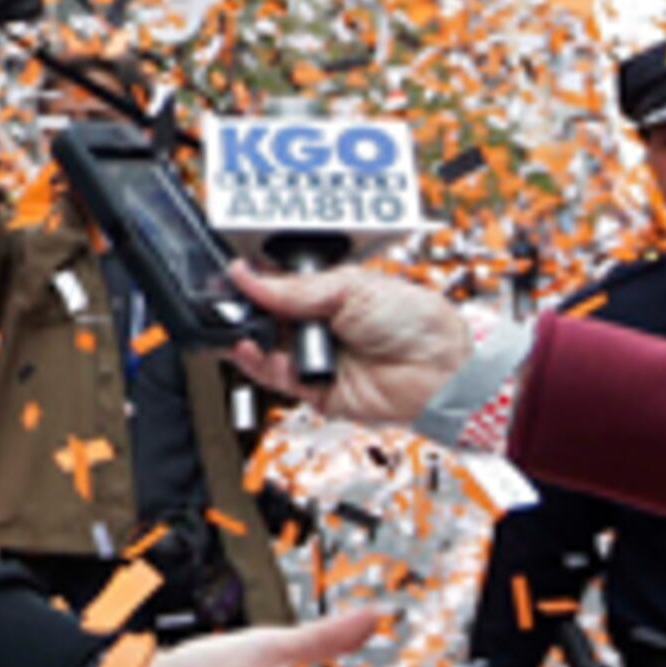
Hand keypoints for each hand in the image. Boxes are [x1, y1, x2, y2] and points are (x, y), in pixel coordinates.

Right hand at [225, 260, 477, 427]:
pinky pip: (272, 376)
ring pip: (263, 347)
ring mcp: (314, 358)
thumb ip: (295, 288)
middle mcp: (318, 326)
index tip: (233, 276)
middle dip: (245, 309)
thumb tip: (249, 276)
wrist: (438, 370)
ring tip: (238, 324)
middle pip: (266, 316)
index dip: (255, 281)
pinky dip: (254, 362)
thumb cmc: (415, 323)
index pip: (278, 286)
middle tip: (227, 300)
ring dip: (246, 335)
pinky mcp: (311, 390)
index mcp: (328, 294)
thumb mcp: (351, 288)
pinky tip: (247, 347)